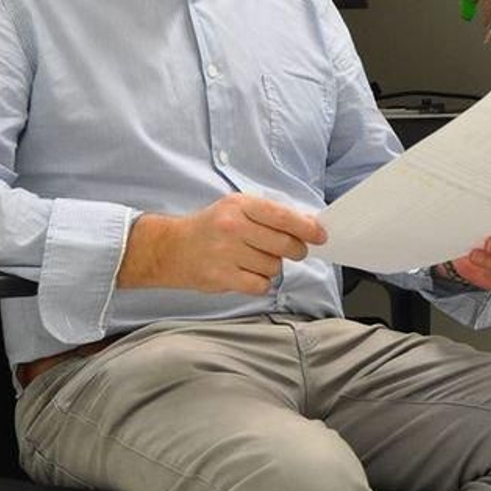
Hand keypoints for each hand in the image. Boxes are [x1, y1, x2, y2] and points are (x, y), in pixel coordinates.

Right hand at [119, 194, 326, 294]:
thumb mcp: (235, 208)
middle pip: (284, 244)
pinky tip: (248, 273)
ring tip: (255, 259)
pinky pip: (260, 285)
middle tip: (294, 251)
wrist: (170, 248)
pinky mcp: (222, 277)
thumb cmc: (209, 227)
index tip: (320, 235)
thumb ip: (268, 215)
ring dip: (272, 266)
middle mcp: (233, 227)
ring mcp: (227, 253)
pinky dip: (261, 282)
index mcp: (239, 206)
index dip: (307, 228)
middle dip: (296, 250)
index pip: (282, 216)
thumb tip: (307, 226)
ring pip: (274, 266)